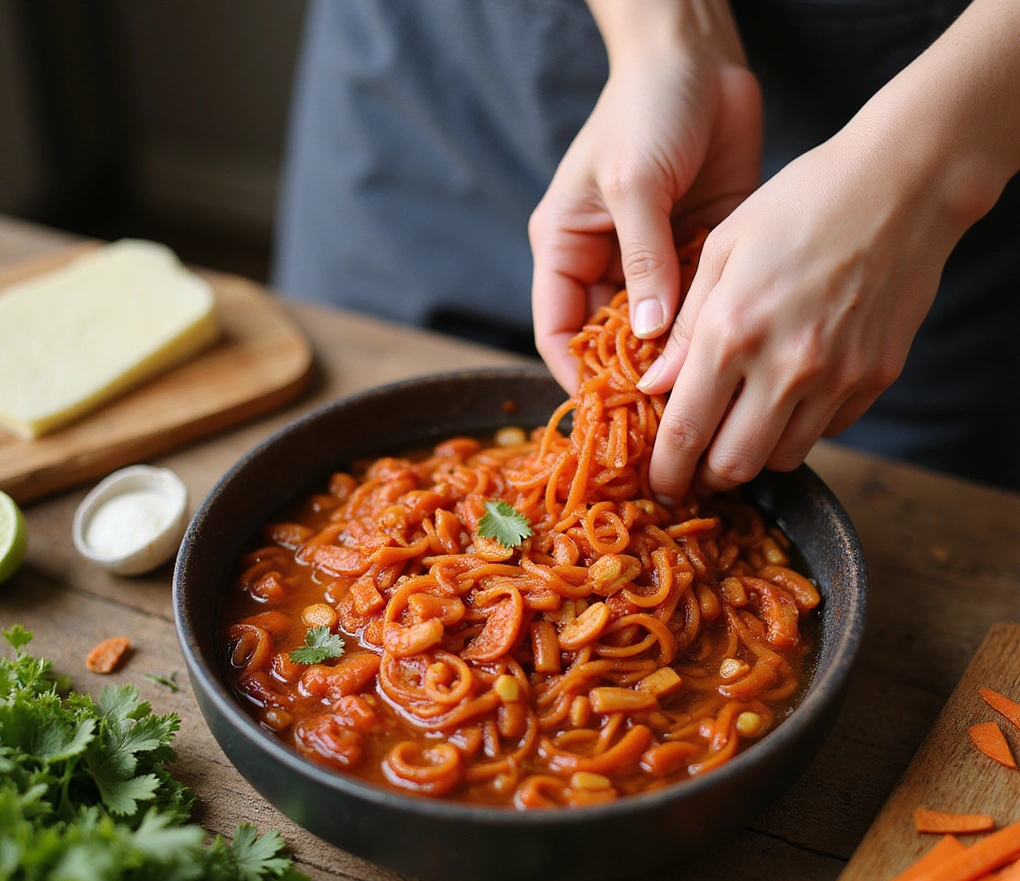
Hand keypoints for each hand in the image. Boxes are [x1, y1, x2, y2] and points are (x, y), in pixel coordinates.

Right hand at [530, 18, 761, 392]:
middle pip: (609, 342)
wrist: (700, 55)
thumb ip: (643, 260)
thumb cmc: (647, 107)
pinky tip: (728, 359)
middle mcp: (607, 263)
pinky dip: (708, 331)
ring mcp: (653, 261)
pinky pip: (697, 305)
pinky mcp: (695, 253)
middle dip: (631, 379)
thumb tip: (651, 336)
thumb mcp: (633, 184)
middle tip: (663, 420)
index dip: (577, 374)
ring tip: (699, 400)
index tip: (608, 411)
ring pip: (656, 332)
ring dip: (673, 363)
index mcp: (567, 248)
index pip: (559, 331)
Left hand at [637, 127, 963, 497]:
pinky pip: (828, 431)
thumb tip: (654, 387)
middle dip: (707, 475)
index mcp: (732, 332)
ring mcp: (837, 377)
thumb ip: (684, 328)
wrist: (905, 183)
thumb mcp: (722, 250)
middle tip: (697, 464)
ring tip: (742, 425)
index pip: (685, 433)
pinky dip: (801, 428)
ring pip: (783, 457)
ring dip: (755, 454)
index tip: (659, 485)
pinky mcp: (876, 377)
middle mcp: (784, 367)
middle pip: (734, 465)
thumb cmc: (803, 203)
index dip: (666, 472)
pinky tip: (790, 396)